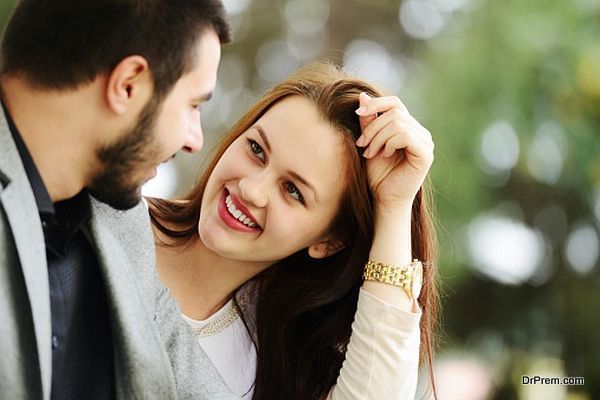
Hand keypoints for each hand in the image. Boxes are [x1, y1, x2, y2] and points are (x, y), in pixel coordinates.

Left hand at [355, 92, 433, 212]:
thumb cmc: (377, 174)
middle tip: (361, 144)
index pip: (395, 103)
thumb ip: (368, 121)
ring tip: (370, 153)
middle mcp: (421, 132)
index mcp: (409, 128)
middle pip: (394, 112)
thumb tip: (363, 96)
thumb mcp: (368, 142)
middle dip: (372, 127)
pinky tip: (385, 155)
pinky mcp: (426, 154)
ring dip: (378, 137)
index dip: (376, 104)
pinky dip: (390, 143)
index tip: (357, 114)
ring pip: (398, 123)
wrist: (384, 199)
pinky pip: (405, 135)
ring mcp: (426, 142)